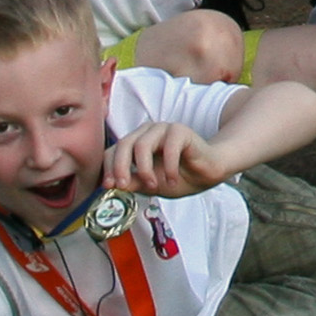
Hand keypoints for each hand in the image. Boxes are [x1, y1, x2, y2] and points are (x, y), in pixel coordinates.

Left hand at [105, 120, 232, 197]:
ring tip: (154, 186)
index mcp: (135, 142)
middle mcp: (147, 132)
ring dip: (145, 169)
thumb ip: (132, 182)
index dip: (108, 168)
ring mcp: (163, 129)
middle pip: (124, 145)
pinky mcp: (180, 130)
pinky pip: (169, 147)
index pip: (113, 150)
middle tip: (123, 186)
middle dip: (120, 168)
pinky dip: (168, 167)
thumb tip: (110, 186)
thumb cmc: (179, 176)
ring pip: (142, 144)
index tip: (109, 187)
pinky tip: (173, 180)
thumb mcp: (150, 185)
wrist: (208, 173)